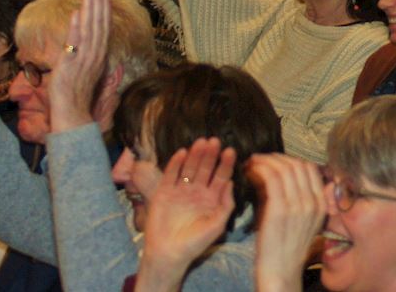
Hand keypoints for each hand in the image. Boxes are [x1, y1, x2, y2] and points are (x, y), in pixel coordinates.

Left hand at [48, 0, 110, 130]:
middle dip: (100, 3)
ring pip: (90, 29)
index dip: (104, 9)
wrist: (73, 114)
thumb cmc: (76, 95)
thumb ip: (85, 55)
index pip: (104, 28)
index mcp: (99, 56)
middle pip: (100, 24)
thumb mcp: (84, 71)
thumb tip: (83, 40)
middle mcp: (95, 55)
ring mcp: (84, 60)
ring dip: (91, 9)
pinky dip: (76, 28)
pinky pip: (75, 43)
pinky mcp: (70, 65)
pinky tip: (76, 13)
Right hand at [138, 139, 238, 280]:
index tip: (230, 151)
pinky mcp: (164, 192)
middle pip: (205, 168)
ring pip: (189, 168)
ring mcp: (180, 191)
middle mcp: (197, 192)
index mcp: (211, 198)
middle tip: (215, 141)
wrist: (168, 254)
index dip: (225, 164)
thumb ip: (226, 204)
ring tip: (202, 142)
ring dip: (195, 155)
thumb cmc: (195, 243)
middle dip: (210, 155)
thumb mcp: (217, 225)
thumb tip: (231, 182)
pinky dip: (176, 163)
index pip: (221, 176)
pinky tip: (182, 152)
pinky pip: (170, 174)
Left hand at [248, 155, 327, 288]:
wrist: (280, 274)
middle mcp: (313, 202)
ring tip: (252, 163)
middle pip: (297, 165)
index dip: (290, 160)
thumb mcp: (302, 223)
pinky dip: (260, 169)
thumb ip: (299, 200)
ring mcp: (298, 205)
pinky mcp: (280, 210)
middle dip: (276, 157)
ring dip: (266, 161)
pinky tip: (250, 170)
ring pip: (284, 168)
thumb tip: (281, 178)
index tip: (274, 161)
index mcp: (321, 205)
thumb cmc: (284, 250)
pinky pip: (272, 178)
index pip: (309, 169)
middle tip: (259, 159)